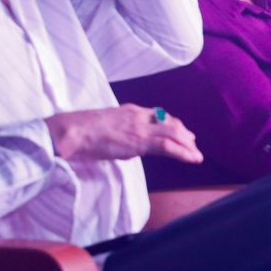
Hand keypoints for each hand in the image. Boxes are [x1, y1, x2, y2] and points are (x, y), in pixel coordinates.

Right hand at [46, 104, 202, 162]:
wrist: (74, 131)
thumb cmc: (81, 131)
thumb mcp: (104, 127)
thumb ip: (118, 133)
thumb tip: (124, 145)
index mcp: (130, 111)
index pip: (158, 115)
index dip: (171, 123)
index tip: (179, 130)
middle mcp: (139, 116)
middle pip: (170, 123)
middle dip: (183, 134)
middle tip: (192, 143)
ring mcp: (141, 128)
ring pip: (173, 134)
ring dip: (187, 146)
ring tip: (196, 156)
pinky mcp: (141, 141)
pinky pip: (168, 146)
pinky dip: (183, 153)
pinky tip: (192, 159)